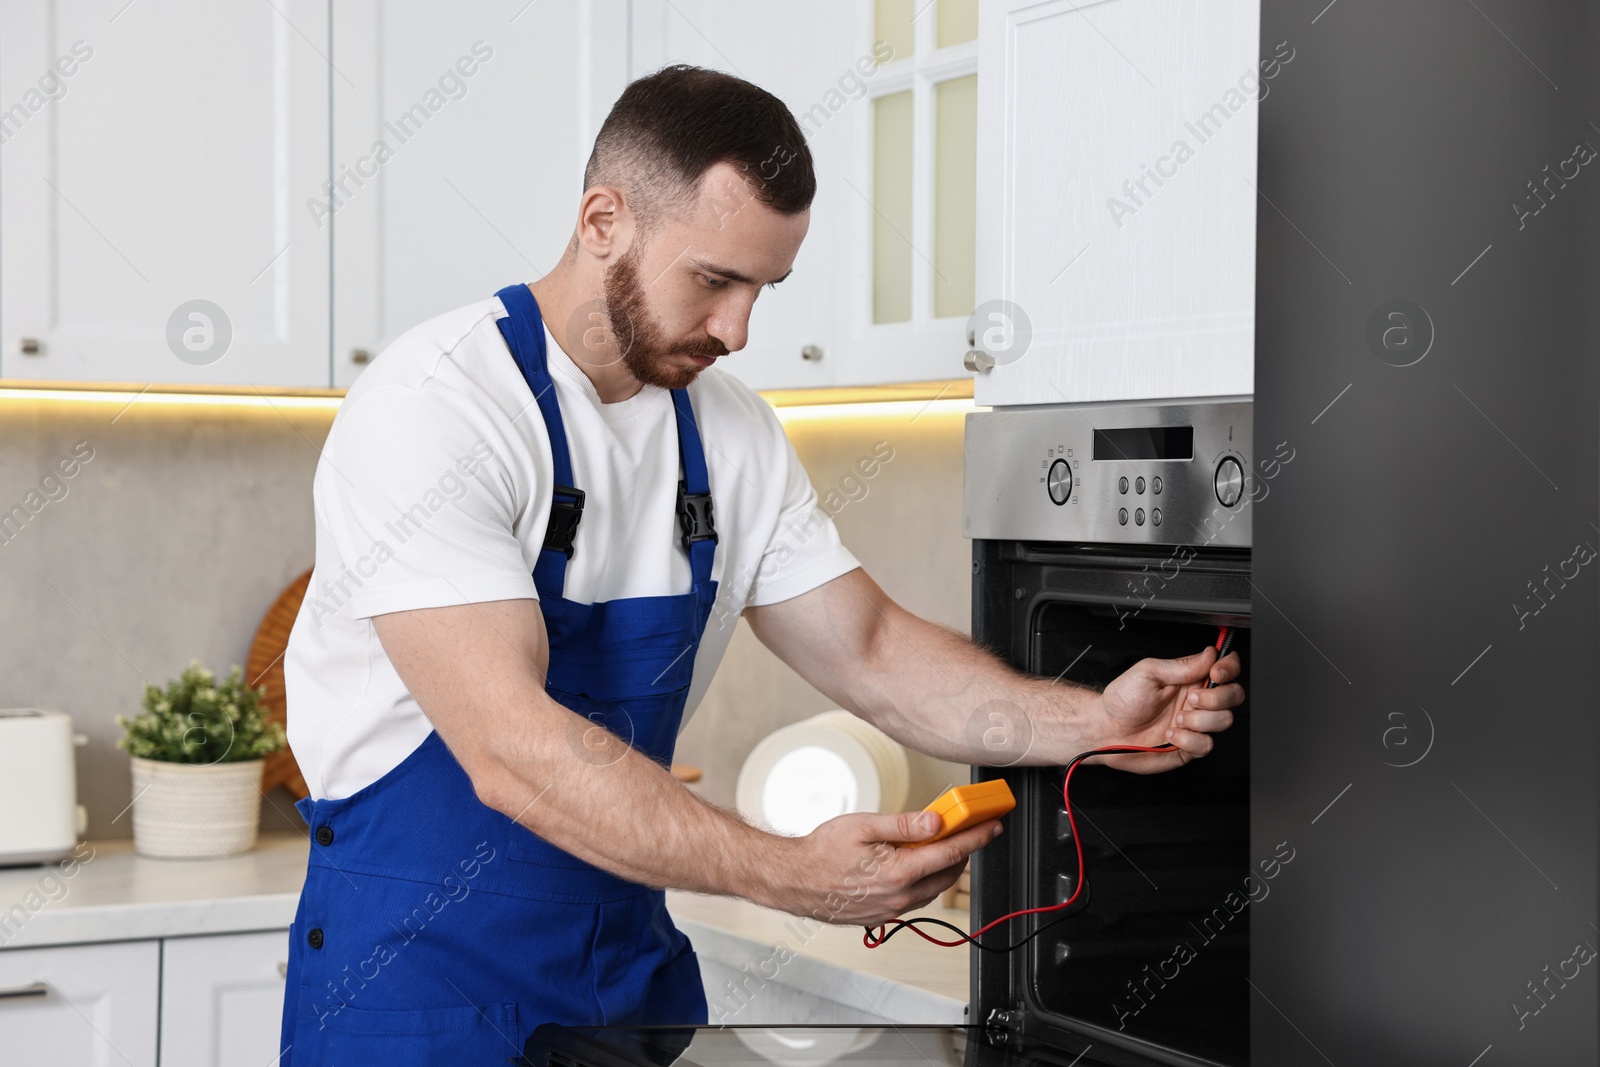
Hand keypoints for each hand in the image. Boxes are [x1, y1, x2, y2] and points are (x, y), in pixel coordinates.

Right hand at [773, 810, 1002, 925]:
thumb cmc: (822, 851)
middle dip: (962, 851)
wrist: (793, 880)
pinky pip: (914, 898)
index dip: (975, 838)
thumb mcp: (864, 825)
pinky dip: (923, 879)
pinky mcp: (882, 916)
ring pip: (932, 888)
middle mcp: (898, 897)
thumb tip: (936, 822)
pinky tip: (914, 863)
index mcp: (897, 873)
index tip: (992, 826)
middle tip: (968, 829)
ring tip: (940, 843)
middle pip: (946, 873)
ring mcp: (891, 910)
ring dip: (942, 867)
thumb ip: (904, 825)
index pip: (950, 854)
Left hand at [1087, 645, 1243, 773]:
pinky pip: (1207, 745)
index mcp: (1190, 678)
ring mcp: (1196, 724)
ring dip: (1200, 719)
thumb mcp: (1148, 672)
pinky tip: (1171, 734)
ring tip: (1176, 718)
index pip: (1225, 669)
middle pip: (1234, 695)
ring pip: (1224, 720)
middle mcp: (1197, 700)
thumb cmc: (1122, 700)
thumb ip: (1182, 665)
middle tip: (1191, 698)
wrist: (1106, 730)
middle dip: (1216, 697)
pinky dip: (1189, 740)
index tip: (1216, 672)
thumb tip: (1210, 654)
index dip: (1229, 668)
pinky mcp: (1190, 746)